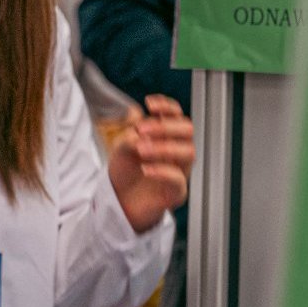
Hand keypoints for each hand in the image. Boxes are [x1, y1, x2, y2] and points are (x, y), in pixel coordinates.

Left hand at [108, 95, 193, 232]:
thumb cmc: (125, 172)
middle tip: (142, 130)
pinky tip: (145, 169)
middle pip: (187, 130)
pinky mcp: (176, 192)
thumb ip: (131, 134)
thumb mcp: (121, 148)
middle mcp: (176, 151)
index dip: (167, 106)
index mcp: (166, 137)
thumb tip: (140, 125)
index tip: (150, 104)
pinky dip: (162, 171)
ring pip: (189, 152)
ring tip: (141, 149)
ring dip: (164, 147)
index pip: (176, 115)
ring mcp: (179, 170)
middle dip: (166, 126)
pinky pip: (178, 179)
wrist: (119, 202)